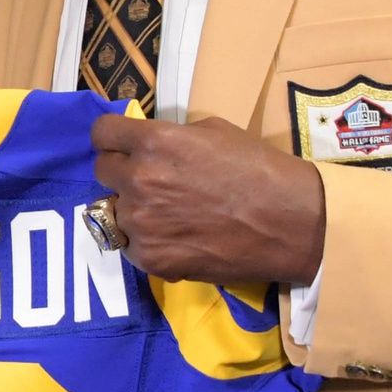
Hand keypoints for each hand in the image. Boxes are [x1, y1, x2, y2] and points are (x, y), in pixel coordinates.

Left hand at [91, 113, 325, 284]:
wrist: (290, 223)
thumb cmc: (259, 170)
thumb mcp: (214, 132)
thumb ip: (172, 136)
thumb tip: (149, 144)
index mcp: (155, 142)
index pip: (101, 133)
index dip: (112, 139)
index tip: (121, 146)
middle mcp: (139, 180)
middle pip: (102, 172)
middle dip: (122, 172)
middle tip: (151, 182)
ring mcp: (142, 223)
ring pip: (114, 212)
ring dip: (135, 211)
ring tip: (170, 215)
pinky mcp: (151, 259)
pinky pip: (131, 245)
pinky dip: (148, 242)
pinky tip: (178, 238)